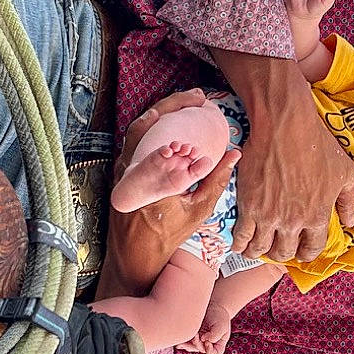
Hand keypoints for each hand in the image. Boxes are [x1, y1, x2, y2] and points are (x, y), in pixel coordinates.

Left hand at [99, 90, 241, 299]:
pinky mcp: (119, 173)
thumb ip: (216, 180)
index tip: (199, 104)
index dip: (177, 114)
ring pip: (137, 130)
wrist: (136, 257)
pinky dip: (152, 129)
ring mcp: (120, 172)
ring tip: (185, 103)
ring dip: (160, 113)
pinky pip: (134, 143)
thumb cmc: (168, 237)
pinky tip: (169, 122)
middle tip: (196, 96)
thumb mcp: (198, 211)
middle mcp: (129, 173)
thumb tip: (235, 154)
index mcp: (150, 182)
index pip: (160, 136)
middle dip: (172, 104)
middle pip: (146, 124)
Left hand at [178, 309, 232, 353]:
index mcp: (218, 344)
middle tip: (196, 335)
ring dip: (187, 344)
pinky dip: (182, 341)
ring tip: (185, 337)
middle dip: (197, 344)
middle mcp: (208, 345)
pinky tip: (179, 340)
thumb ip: (215, 334)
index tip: (207, 341)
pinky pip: (185, 342)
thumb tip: (204, 340)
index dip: (210, 350)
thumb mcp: (221, 324)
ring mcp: (199, 341)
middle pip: (201, 350)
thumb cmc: (219, 315)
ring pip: (191, 347)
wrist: (211, 306)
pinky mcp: (190, 336)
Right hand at [211, 52, 353, 263]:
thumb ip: (350, 200)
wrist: (284, 126)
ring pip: (261, 249)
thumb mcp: (345, 171)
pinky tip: (241, 242)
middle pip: (284, 252)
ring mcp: (268, 217)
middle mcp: (293, 222)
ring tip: (258, 247)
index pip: (312, 248)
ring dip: (260, 251)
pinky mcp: (248, 207)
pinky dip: (240, 244)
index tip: (301, 250)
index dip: (307, 252)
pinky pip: (241, 237)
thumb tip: (351, 222)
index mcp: (318, 216)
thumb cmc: (317, 144)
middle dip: (282, 253)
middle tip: (278, 247)